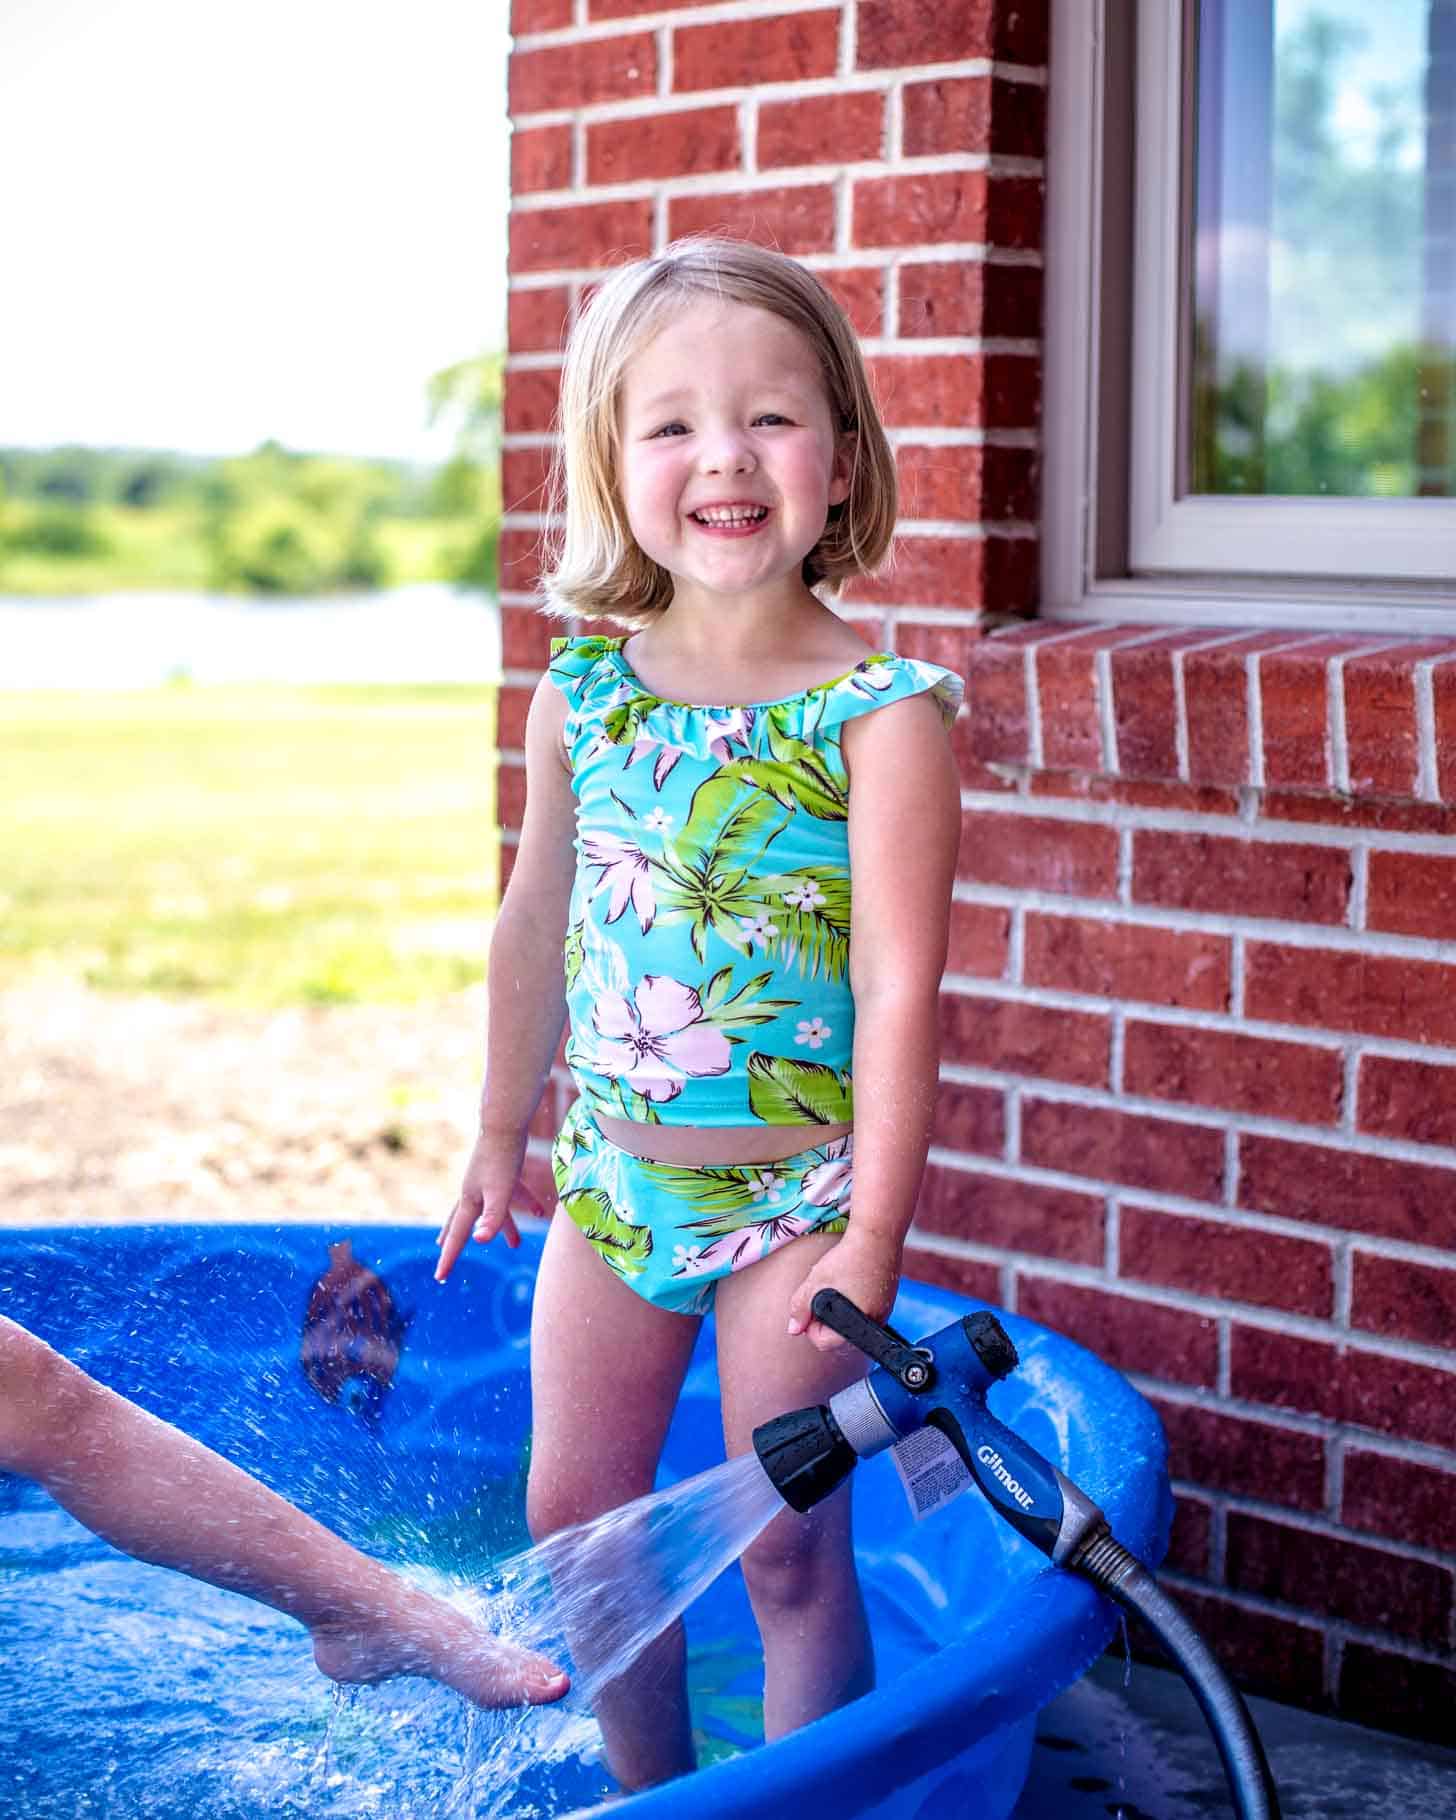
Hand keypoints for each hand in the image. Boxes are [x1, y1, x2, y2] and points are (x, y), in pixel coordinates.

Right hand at [434, 1129, 545, 1282]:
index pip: (457, 1235)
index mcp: (471, 1200)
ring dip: (503, 1227)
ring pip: (491, 1210)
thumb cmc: (502, 1158)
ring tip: (515, 1244)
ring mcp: (486, 1181)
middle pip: (462, 1222)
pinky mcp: (501, 1171)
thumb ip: (493, 1217)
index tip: (439, 1277)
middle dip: (455, 1239)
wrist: (506, 1122)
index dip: (449, 1258)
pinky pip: (511, 1194)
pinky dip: (524, 1204)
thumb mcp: (501, 1191)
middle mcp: (474, 1192)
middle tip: (443, 1253)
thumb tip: (480, 1241)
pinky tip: (541, 1211)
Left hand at [785, 1231, 902, 1350]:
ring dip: (839, 1309)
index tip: (810, 1306)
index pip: (824, 1343)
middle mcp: (874, 1325)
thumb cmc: (848, 1258)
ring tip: (837, 1283)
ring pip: (851, 1322)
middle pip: (838, 1335)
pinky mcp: (888, 1301)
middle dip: (825, 1318)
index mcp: (856, 1326)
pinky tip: (851, 1281)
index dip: (811, 1326)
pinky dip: (854, 1301)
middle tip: (822, 1291)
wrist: (878, 1235)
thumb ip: (800, 1308)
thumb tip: (793, 1330)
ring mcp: (884, 1313)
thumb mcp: (815, 1282)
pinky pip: (865, 1310)